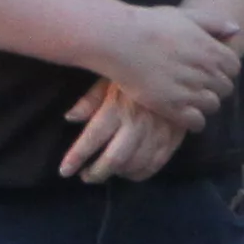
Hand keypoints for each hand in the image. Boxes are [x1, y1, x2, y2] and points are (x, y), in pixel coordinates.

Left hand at [61, 81, 190, 180]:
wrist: (179, 67)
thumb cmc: (136, 71)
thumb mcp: (109, 77)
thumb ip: (90, 99)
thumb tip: (70, 118)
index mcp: (118, 105)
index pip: (92, 138)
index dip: (76, 158)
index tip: (65, 171)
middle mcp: (137, 122)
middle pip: (113, 159)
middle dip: (96, 173)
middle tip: (85, 176)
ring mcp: (158, 132)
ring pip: (134, 166)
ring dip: (116, 174)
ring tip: (104, 172)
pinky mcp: (173, 137)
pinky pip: (155, 165)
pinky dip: (139, 174)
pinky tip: (128, 171)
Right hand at [92, 5, 240, 130]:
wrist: (120, 40)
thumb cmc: (150, 24)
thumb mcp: (185, 15)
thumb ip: (213, 22)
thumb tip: (236, 29)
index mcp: (210, 50)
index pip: (233, 67)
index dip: (223, 68)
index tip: (209, 68)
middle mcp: (204, 72)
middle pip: (225, 88)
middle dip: (214, 86)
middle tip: (197, 83)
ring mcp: (189, 91)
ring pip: (212, 106)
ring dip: (203, 103)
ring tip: (188, 97)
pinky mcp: (172, 108)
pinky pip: (196, 122)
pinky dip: (194, 120)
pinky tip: (183, 112)